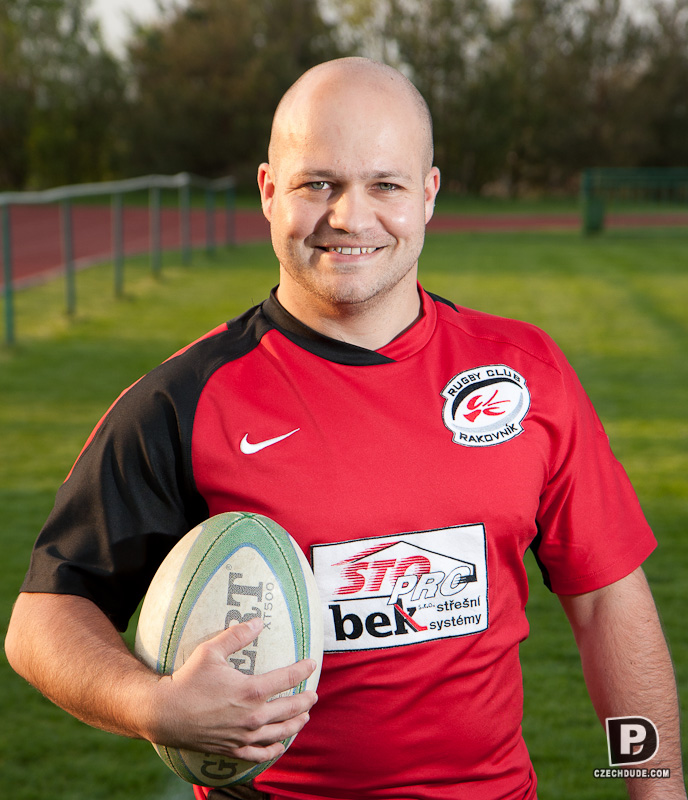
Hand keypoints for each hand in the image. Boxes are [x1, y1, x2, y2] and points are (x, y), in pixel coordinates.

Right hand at [148, 617, 317, 762]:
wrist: (165, 713)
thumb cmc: (188, 679)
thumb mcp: (211, 651)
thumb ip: (237, 635)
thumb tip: (258, 621)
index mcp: (251, 690)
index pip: (287, 678)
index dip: (302, 670)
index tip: (312, 664)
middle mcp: (252, 716)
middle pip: (290, 708)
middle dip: (305, 701)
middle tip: (313, 695)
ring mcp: (244, 736)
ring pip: (279, 732)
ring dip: (295, 724)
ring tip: (304, 718)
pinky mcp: (232, 749)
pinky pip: (259, 754)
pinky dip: (273, 750)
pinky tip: (280, 746)